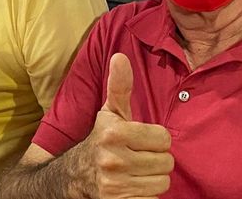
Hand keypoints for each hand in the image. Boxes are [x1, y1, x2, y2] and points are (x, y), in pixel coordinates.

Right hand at [89, 53, 173, 197]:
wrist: (75, 175)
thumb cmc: (101, 139)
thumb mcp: (110, 112)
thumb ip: (119, 86)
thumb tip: (120, 56)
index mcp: (114, 133)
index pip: (164, 139)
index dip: (156, 139)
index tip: (141, 140)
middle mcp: (114, 159)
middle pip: (166, 162)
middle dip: (156, 160)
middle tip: (139, 157)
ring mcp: (115, 185)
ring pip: (162, 183)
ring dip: (152, 179)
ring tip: (136, 171)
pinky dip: (146, 195)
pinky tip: (133, 187)